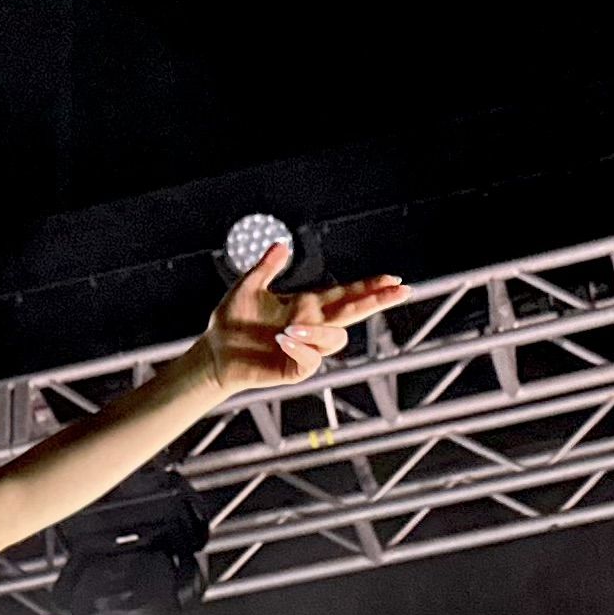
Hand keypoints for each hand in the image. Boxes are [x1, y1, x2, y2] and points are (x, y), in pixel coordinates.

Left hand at [193, 244, 408, 395]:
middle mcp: (312, 327)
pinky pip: (310, 360)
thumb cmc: (231, 322)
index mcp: (306, 306)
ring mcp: (306, 350)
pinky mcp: (294, 369)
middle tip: (399, 291)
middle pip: (354, 315)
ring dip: (319, 331)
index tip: (393, 279)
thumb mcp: (247, 286)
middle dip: (376, 302)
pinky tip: (284, 339)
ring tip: (288, 328)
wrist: (214, 352)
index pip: (345, 295)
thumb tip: (281, 244)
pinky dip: (301, 348)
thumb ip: (267, 267)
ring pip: (335, 340)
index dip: (369, 287)